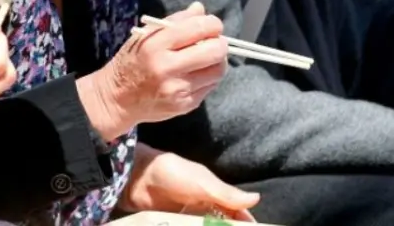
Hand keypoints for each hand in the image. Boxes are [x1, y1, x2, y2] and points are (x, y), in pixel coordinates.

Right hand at [77, 3, 227, 140]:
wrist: (117, 99)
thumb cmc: (133, 60)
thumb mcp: (146, 35)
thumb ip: (176, 21)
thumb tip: (200, 9)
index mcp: (156, 45)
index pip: (198, 28)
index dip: (212, 23)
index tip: (212, 24)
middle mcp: (167, 68)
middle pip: (215, 51)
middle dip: (220, 43)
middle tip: (214, 41)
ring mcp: (177, 90)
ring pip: (218, 70)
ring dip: (217, 61)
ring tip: (206, 57)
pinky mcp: (184, 105)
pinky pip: (210, 87)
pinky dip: (208, 77)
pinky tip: (196, 73)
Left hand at [120, 144, 258, 220]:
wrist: (137, 176)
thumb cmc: (173, 173)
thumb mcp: (202, 183)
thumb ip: (227, 194)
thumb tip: (256, 199)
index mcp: (215, 195)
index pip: (237, 213)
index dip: (246, 222)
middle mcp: (204, 208)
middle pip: (223, 224)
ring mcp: (188, 218)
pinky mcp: (173, 224)